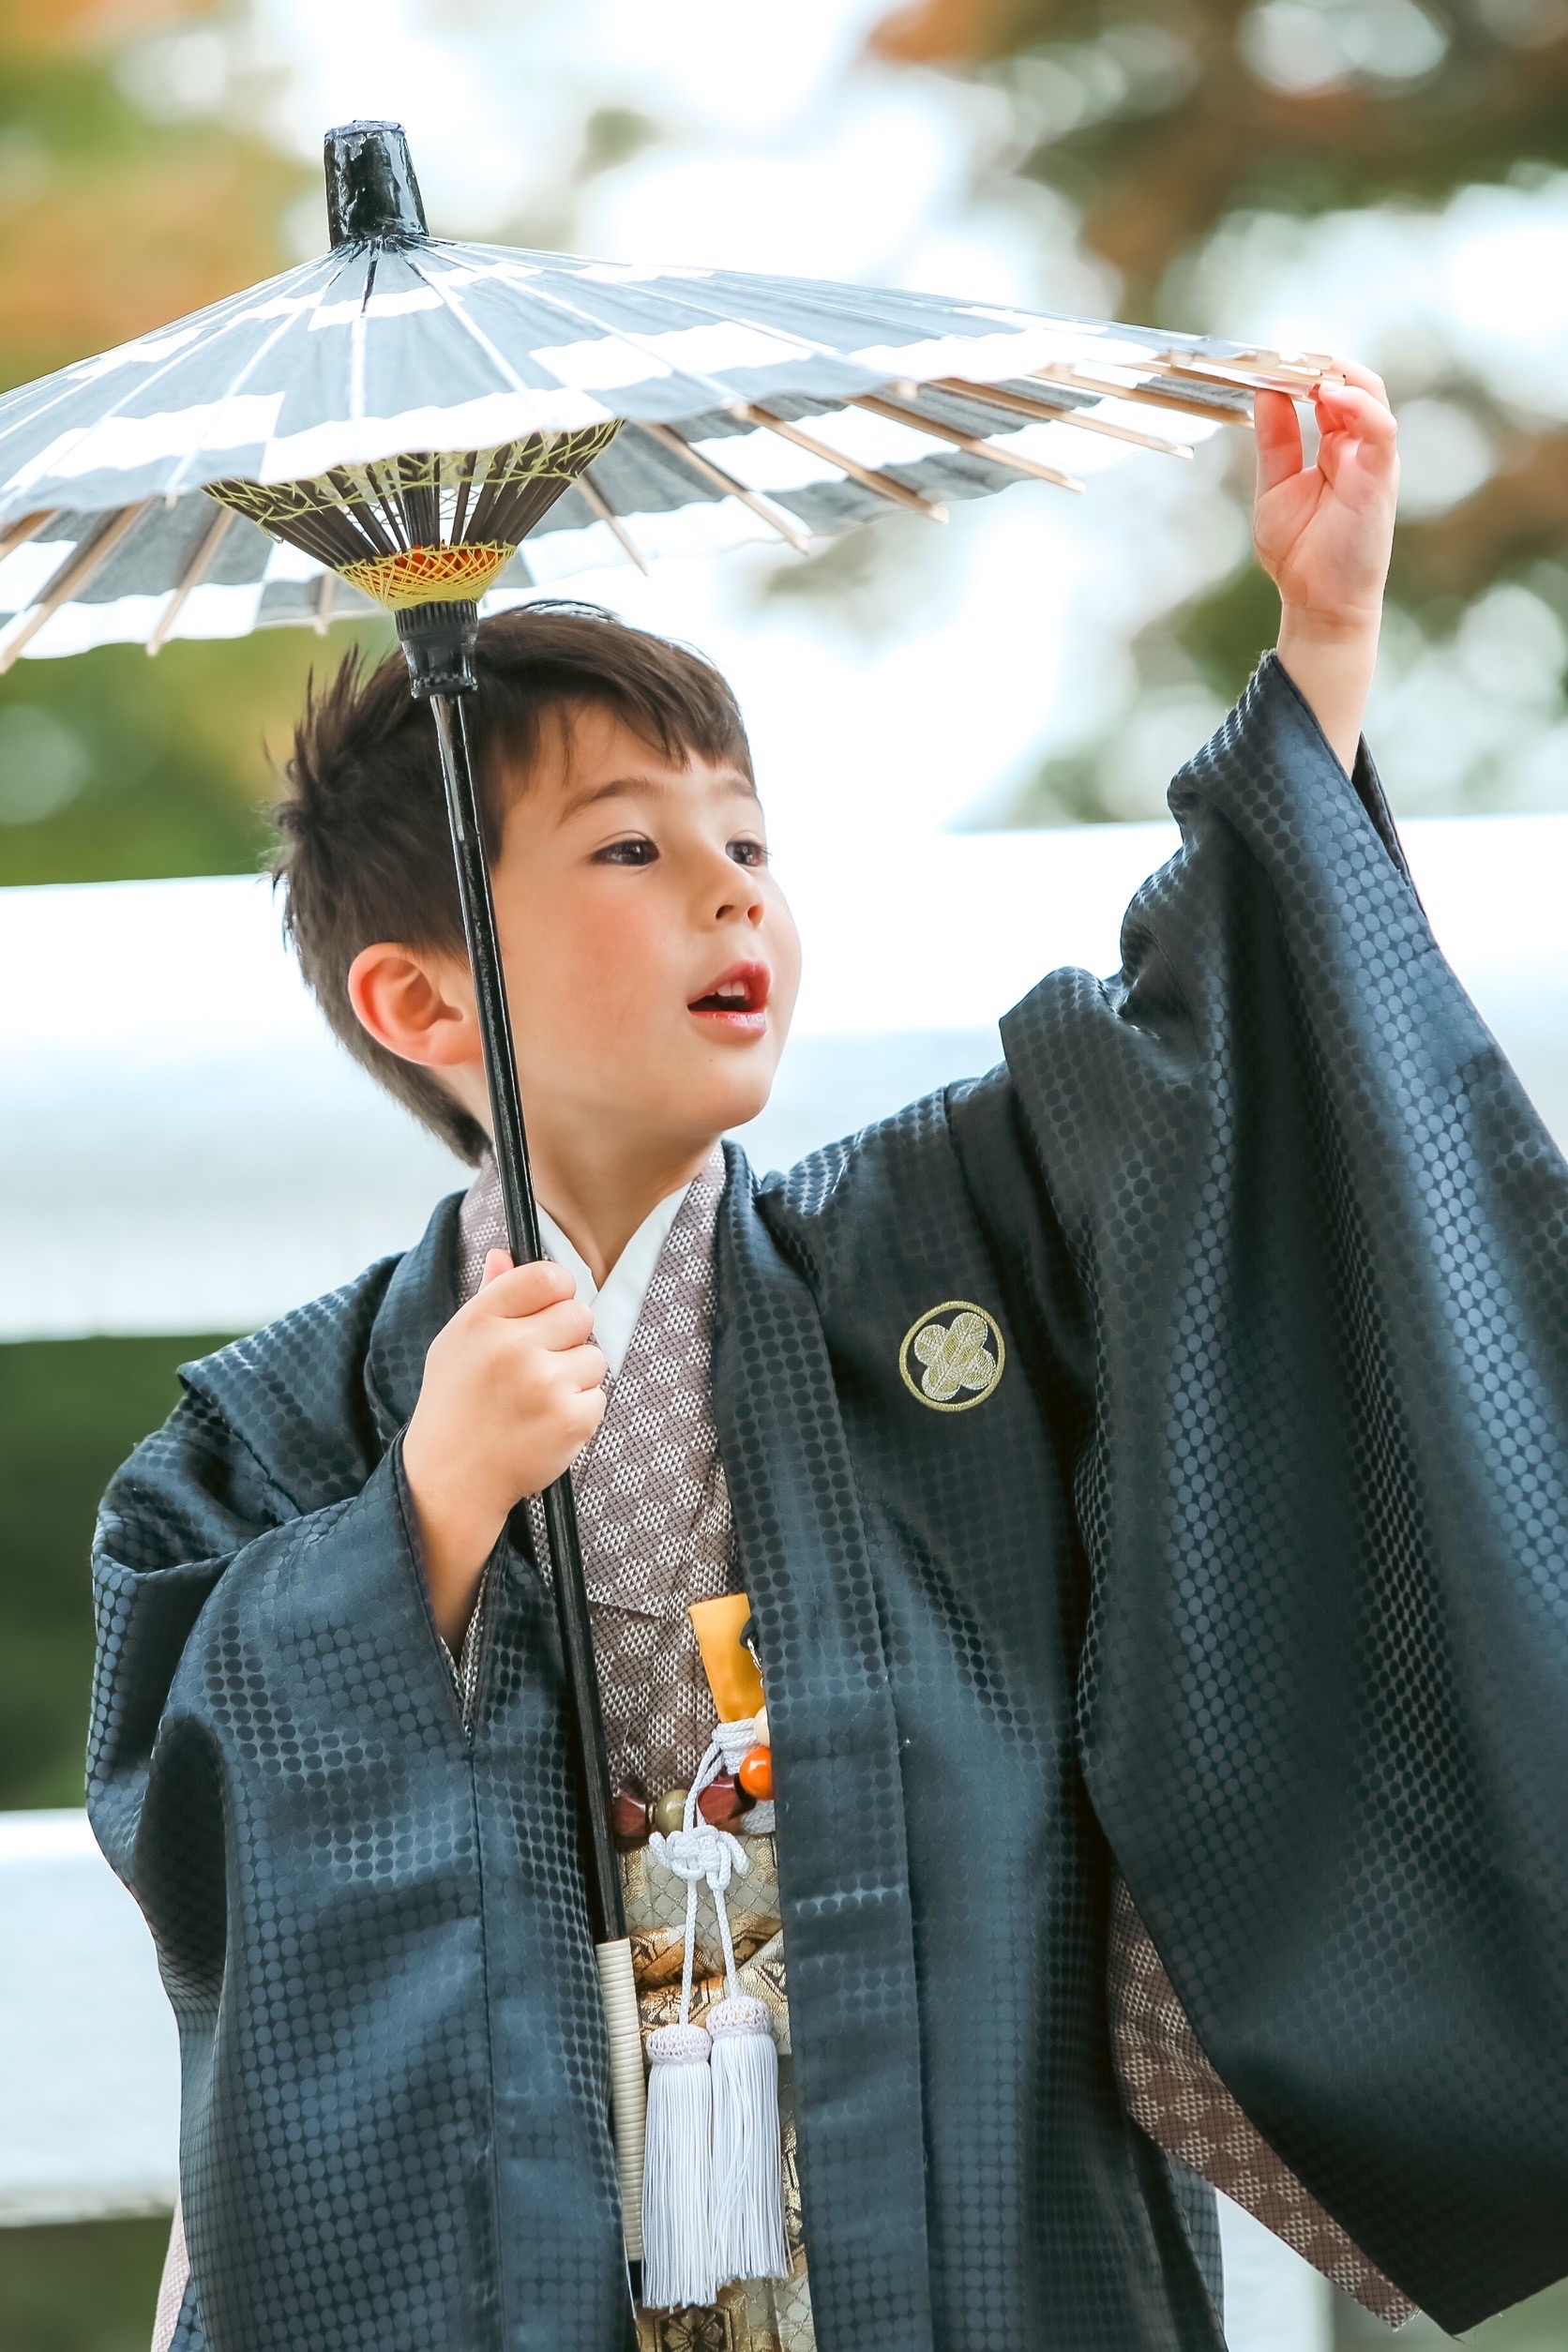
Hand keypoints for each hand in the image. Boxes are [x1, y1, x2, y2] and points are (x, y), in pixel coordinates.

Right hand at [402, 1251, 605, 1645]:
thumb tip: (505, 1252)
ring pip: (595, 1355)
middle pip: (580, 1313)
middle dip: (568, 1336)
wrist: (452, 1478)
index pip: (548, 1276)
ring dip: (576, 1376)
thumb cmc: (455, 1405)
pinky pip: (599, 1396)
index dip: (557, 1292)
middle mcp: (513, 1346)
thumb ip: (489, 1296)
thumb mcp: (457, 1343)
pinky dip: (580, 1411)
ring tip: (538, 1398)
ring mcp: (544, 1384)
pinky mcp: (570, 1419)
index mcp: (482, 1320)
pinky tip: (546, 1423)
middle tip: (538, 1365)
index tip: (549, 1312)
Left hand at [1253, 360, 1398, 772]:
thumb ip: (1275, 441)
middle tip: (1273, 350)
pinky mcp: (1382, 476)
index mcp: (1332, 445)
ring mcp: (1371, 458)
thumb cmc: (1301, 554)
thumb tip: (1264, 391)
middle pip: (1344, 382)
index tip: (1258, 356)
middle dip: (1311, 361)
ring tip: (1301, 362)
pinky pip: (1380, 427)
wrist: (1319, 605)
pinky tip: (1328, 393)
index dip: (1293, 370)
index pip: (1319, 390)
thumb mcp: (1275, 487)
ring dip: (1335, 372)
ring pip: (1368, 393)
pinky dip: (1357, 404)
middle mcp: (1356, 445)